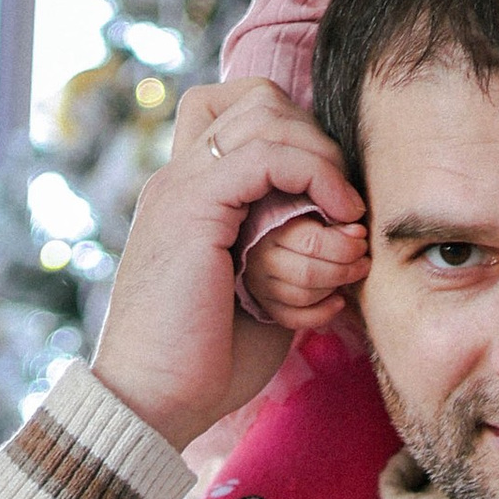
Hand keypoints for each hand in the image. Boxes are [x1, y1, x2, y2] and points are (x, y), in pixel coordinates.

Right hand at [92, 80, 364, 454]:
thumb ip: (281, 252)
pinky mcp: (191, 207)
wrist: (151, 400)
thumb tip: (342, 239)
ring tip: (347, 213)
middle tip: (346, 203)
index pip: (238, 109)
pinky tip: (338, 216)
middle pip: (258, 98)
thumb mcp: (258, 295)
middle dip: (318, 140)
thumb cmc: (205, 364)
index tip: (332, 189)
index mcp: (188, 192)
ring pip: (265, 116)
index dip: (296, 129)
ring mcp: (180, 186)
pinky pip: (266, 154)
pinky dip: (315, 174)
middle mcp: (179, 177)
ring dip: (323, 158)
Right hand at [245, 211, 372, 330]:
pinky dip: (322, 314)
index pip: (312, 243)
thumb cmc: (295, 219)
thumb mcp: (310, 208)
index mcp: (270, 229)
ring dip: (335, 289)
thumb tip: (358, 233)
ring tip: (351, 276)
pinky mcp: (268, 306)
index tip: (362, 241)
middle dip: (345, 270)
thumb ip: (333, 216)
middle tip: (363, 263)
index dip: (345, 246)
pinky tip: (339, 301)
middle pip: (308, 274)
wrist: (265, 237)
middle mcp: (262, 261)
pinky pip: (294, 319)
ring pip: (303, 297)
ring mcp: (262, 287)